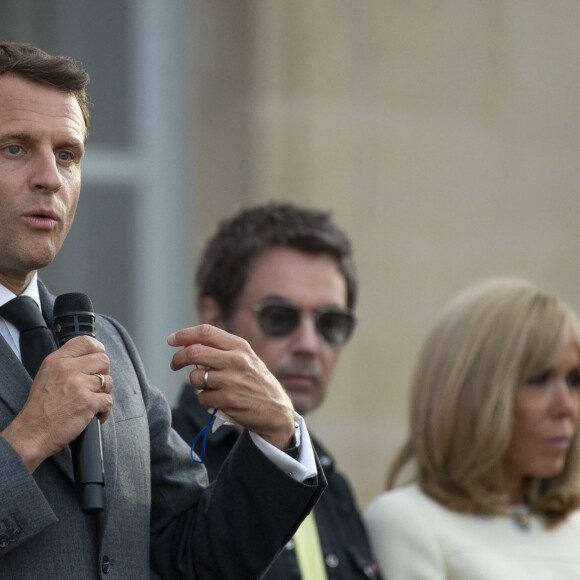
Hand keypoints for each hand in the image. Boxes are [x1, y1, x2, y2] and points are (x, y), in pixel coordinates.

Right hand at [1, 335, 112, 472]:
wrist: (30, 434)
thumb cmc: (40, 408)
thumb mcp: (47, 375)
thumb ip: (67, 363)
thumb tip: (91, 357)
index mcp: (57, 360)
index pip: (87, 341)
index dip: (98, 349)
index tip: (97, 360)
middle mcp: (68, 369)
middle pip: (103, 360)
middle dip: (103, 373)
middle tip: (94, 386)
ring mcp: (78, 385)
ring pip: (108, 380)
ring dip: (104, 392)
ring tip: (92, 401)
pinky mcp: (87, 403)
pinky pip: (108, 400)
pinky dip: (105, 410)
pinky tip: (95, 415)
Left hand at [168, 324, 294, 449]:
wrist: (277, 410)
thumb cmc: (256, 382)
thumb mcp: (246, 358)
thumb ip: (221, 350)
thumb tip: (188, 345)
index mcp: (240, 346)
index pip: (206, 332)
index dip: (184, 334)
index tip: (171, 340)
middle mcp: (236, 360)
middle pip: (194, 352)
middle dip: (178, 358)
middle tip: (175, 364)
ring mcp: (232, 380)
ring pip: (195, 377)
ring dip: (196, 383)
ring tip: (210, 386)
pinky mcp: (228, 400)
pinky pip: (202, 397)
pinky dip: (205, 399)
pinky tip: (218, 400)